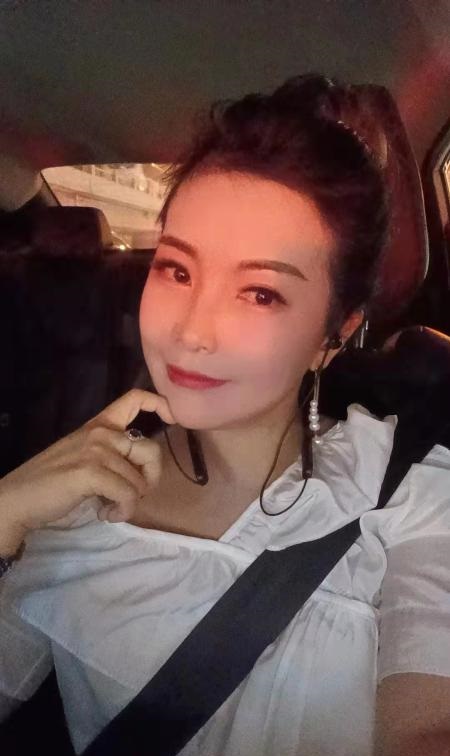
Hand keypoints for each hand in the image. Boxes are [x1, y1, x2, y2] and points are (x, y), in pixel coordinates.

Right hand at [0, 389, 175, 545]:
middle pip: (151, 449)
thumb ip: (113, 458)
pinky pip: (128, 495)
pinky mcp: (91, 471)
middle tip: (131, 496)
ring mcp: (96, 450)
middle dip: (150, 479)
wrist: (18, 499)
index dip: (160, 404)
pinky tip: (105, 513)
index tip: (172, 419)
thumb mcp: (86, 460)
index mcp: (99, 425)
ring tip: (109, 508)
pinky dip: (122, 511)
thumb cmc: (53, 484)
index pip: (134, 399)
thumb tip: (143, 474)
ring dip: (129, 503)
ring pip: (140, 480)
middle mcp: (100, 432)